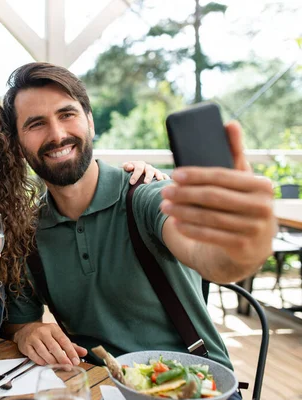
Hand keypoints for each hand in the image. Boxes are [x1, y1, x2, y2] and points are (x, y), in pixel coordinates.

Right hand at [13, 323, 87, 365]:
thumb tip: (84, 352)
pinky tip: (45, 363)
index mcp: (53, 328)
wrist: (25, 330)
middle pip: (53, 346)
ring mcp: (33, 338)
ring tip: (58, 366)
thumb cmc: (44, 334)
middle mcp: (42, 332)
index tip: (76, 361)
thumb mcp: (57, 336)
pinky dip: (41, 361)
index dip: (70, 351)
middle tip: (68, 366)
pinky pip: (34, 356)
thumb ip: (71, 345)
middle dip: (62, 358)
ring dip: (52, 361)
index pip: (63, 340)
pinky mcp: (26, 346)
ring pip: (43, 352)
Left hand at [123, 161, 169, 184]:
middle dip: (148, 176)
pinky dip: (166, 178)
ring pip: (157, 172)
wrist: (132, 175)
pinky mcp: (159, 175)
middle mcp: (147, 167)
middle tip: (145, 183)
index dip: (135, 175)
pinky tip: (167, 183)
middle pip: (149, 170)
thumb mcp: (125, 169)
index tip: (131, 182)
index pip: (138, 168)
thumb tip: (130, 167)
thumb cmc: (127, 173)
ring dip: (159, 176)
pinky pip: (164, 176)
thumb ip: (126, 166)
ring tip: (159, 180)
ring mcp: (154, 171)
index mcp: (139, 165)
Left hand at [160, 122, 275, 278]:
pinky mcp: (243, 248)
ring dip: (183, 211)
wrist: (251, 246)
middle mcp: (263, 207)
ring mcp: (255, 229)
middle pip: (214, 197)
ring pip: (210, 218)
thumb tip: (230, 124)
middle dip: (185, 194)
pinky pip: (211, 237)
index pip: (222, 176)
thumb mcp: (241, 181)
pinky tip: (176, 223)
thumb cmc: (241, 204)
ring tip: (164, 206)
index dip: (196, 175)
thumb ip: (235, 154)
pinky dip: (190, 229)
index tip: (174, 174)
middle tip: (164, 191)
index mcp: (261, 185)